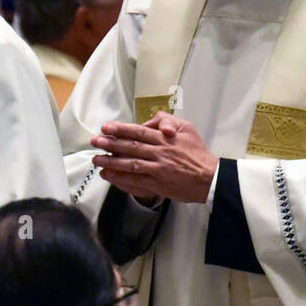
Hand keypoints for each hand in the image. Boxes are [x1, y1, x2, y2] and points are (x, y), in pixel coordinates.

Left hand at [90, 113, 217, 202]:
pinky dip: (120, 178)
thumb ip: (167, 120)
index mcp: (165, 138)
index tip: (105, 127)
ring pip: (130, 164)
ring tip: (96, 159)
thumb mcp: (186, 128)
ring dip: (111, 162)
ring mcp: (158, 169)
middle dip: (110, 144)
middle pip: (131, 147)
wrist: (210, 177)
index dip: (121, 129)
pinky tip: (108, 175)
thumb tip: (149, 122)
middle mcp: (160, 153)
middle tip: (94, 141)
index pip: (139, 132)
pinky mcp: (158, 184)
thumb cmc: (197, 152)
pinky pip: (136, 180)